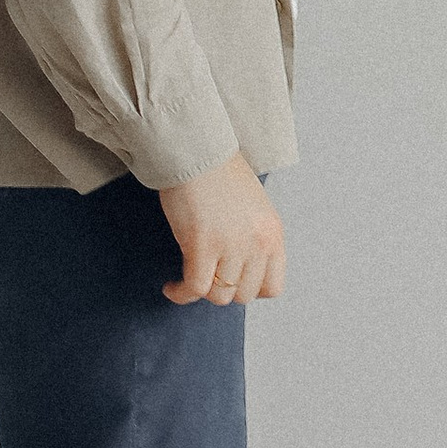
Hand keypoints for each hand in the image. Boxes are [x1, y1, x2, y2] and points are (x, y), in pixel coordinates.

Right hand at [156, 153, 285, 305]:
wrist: (198, 151)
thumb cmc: (220, 174)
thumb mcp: (254, 208)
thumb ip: (254, 238)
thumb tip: (241, 267)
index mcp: (273, 234)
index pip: (272, 287)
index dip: (250, 289)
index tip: (232, 281)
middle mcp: (258, 243)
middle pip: (244, 294)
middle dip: (223, 290)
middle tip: (206, 278)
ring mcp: (232, 246)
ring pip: (219, 296)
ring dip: (201, 292)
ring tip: (187, 283)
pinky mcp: (202, 245)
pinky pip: (195, 287)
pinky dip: (181, 293)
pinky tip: (173, 287)